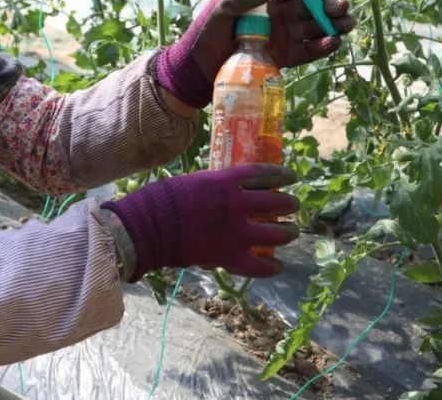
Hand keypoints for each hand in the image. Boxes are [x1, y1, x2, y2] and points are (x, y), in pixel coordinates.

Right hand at [101, 164, 299, 281]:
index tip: (292, 177)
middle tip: (294, 206)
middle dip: (289, 204)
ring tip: (292, 232)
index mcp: (225, 181)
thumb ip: (215, 188)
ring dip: (288, 232)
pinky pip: (259, 265)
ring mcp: (236, 232)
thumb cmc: (162, 200)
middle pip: (276, 202)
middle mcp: (237, 205)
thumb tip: (227, 194)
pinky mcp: (229, 256)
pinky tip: (278, 265)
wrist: (147, 228)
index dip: (281, 175)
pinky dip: (272, 267)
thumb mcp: (193, 183)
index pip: (263, 174)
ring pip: (276, 233)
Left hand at [155, 0, 354, 107]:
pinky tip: (334, 41)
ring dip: (332, 25)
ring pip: (313, 29)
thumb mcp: (221, 9)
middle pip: (310, 8)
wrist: (197, 68)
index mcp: (265, 1)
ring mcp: (281, 38)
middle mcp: (277, 18)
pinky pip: (306, 53)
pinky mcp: (282, 59)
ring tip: (347, 22)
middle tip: (343, 4)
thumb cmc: (206, 33)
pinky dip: (320, 48)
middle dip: (329, 5)